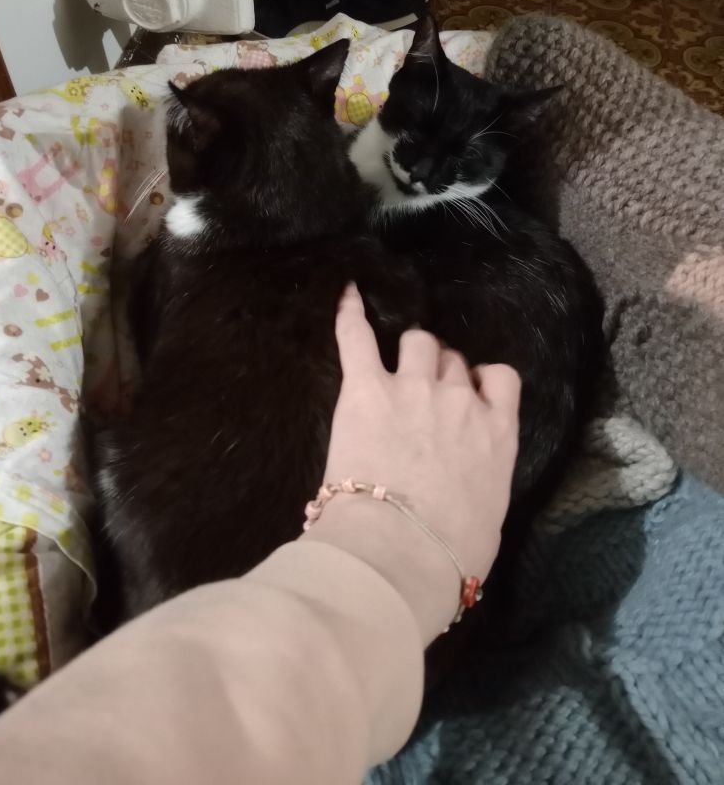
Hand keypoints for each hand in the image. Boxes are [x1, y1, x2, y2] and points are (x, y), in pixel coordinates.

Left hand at [303, 283, 520, 640]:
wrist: (400, 554)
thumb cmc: (448, 555)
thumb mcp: (487, 522)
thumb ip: (482, 487)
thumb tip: (468, 494)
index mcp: (497, 433)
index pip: (500, 379)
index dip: (481, 381)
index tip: (469, 392)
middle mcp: (461, 400)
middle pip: (452, 362)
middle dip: (439, 371)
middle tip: (420, 394)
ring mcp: (413, 388)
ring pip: (416, 342)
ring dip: (407, 350)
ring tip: (392, 362)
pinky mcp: (366, 389)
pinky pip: (358, 336)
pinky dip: (350, 312)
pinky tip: (346, 293)